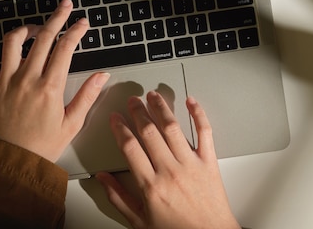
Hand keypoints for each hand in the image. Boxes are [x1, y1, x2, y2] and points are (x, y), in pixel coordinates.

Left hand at [0, 0, 109, 161]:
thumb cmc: (45, 144)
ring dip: (26, 29)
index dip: (75, 31)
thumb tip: (102, 75)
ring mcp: (6, 82)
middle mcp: (27, 80)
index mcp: (50, 88)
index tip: (83, 23)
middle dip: (56, 18)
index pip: (65, 49)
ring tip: (37, 27)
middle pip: (43, 39)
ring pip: (12, 43)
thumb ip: (88, 96)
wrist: (15, 161)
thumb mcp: (73, 122)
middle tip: (65, 6)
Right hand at [96, 91, 239, 228]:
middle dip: (138, 112)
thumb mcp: (140, 221)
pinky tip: (191, 102)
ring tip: (153, 96)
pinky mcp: (209, 162)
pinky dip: (198, 114)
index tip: (115, 118)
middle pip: (149, 132)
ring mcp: (191, 164)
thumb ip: (118, 198)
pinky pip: (205, 132)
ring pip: (173, 127)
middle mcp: (170, 171)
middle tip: (132, 101)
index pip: (130, 147)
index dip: (119, 128)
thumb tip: (103, 179)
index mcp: (151, 186)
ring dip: (161, 107)